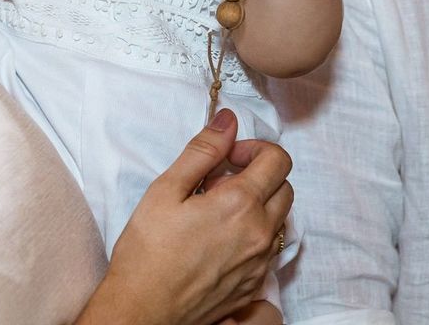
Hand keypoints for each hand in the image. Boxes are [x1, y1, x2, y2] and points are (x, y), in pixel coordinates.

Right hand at [76, 110, 293, 324]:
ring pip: (280, 219)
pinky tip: (220, 239)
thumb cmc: (148, 252)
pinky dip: (254, 234)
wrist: (144, 311)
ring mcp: (260, 263)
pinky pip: (269, 249)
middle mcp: (259, 234)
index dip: (254, 148)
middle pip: (285, 187)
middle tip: (221, 181)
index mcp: (240, 204)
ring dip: (259, 205)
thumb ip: (203, 151)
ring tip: (218, 211)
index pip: (278, 160)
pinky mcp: (254, 285)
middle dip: (259, 174)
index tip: (229, 157)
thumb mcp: (166, 190)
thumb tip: (227, 121)